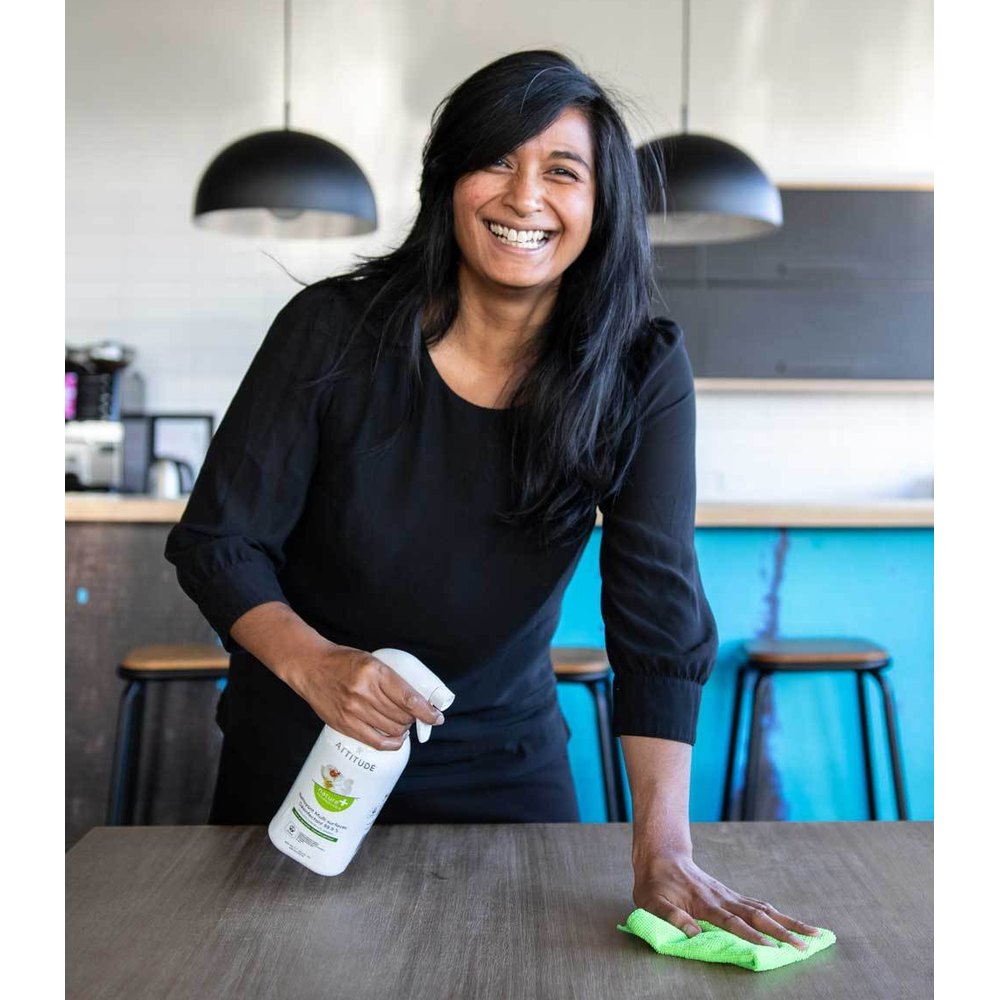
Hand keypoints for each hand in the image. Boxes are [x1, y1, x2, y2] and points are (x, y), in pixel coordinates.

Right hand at [290, 645, 444, 750]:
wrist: (311, 666)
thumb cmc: (343, 661)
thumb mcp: (372, 661)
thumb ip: (391, 680)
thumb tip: (415, 700)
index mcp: (375, 672)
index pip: (408, 698)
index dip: (426, 711)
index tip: (437, 716)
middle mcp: (364, 692)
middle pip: (402, 716)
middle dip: (414, 719)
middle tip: (414, 715)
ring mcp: (353, 710)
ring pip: (391, 729)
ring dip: (403, 729)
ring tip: (403, 724)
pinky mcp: (344, 724)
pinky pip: (375, 741)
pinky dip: (391, 743)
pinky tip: (396, 738)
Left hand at [633, 849, 822, 949]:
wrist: (661, 857)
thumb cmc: (655, 884)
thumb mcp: (653, 902)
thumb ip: (671, 917)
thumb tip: (693, 935)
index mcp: (705, 904)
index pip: (733, 923)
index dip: (753, 937)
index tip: (773, 949)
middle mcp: (723, 898)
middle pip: (759, 916)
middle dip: (783, 933)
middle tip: (807, 947)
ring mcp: (729, 895)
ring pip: (765, 909)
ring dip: (789, 923)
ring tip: (815, 934)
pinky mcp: (731, 895)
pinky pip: (759, 906)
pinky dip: (778, 915)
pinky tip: (792, 924)